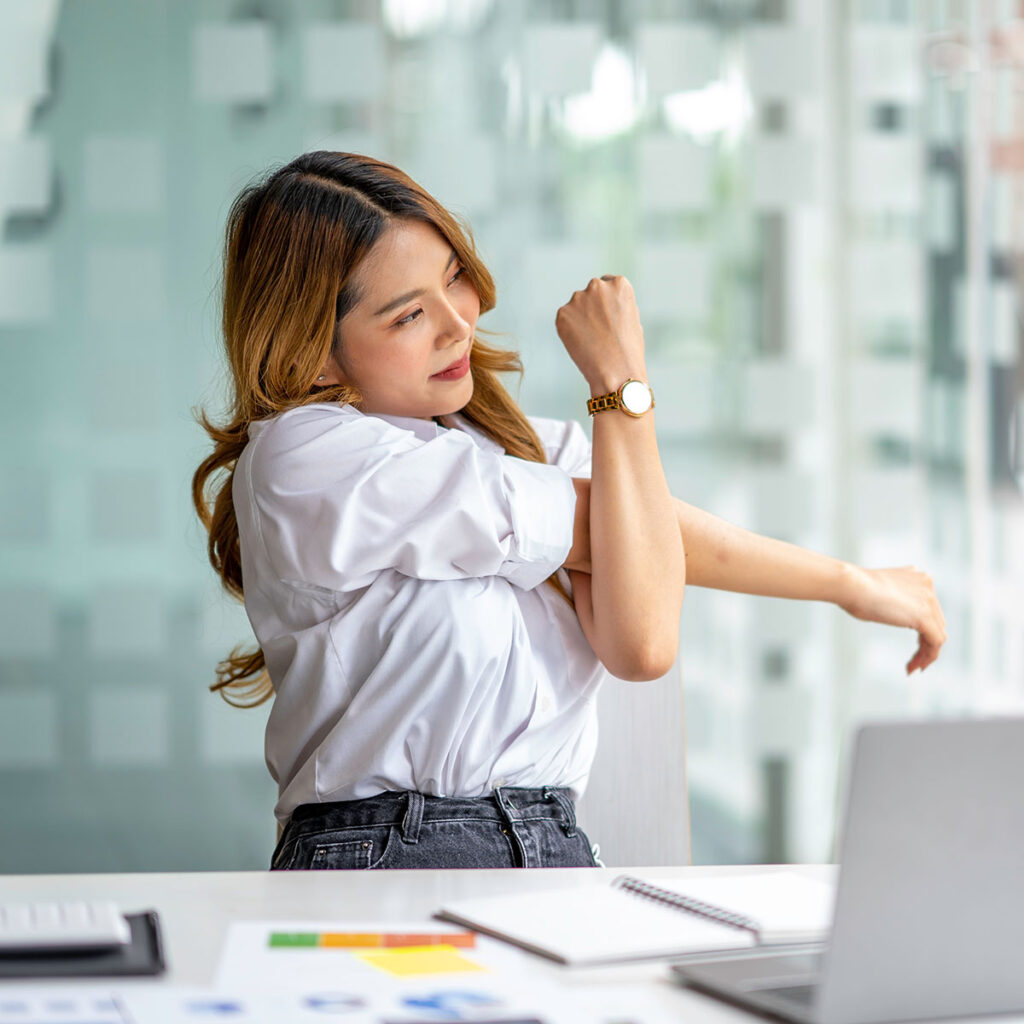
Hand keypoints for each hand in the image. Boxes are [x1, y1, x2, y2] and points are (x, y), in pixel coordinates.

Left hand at [554, 275, 645, 392]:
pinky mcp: (563, 313)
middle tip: (598, 332)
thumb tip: (603, 302)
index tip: (607, 317)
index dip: (607, 303)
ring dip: (580, 318)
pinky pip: (564, 320)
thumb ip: (617, 305)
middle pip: (591, 292)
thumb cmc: (629, 351)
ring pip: (576, 306)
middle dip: (592, 307)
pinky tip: (581, 344)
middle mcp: (598, 285)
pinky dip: (569, 331)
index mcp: (619, 284)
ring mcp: (578, 298)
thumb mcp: (632, 319)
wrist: (616, 371)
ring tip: (592, 341)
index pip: (608, 283)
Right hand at [838, 565, 947, 673]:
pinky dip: (927, 657)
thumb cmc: (855, 590)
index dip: (924, 630)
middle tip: (913, 661)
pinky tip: (914, 666)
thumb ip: (894, 600)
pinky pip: (935, 642)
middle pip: (937, 623)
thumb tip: (891, 611)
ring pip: (938, 634)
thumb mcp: (880, 592)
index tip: (913, 645)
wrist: (851, 586)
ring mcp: (928, 600)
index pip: (930, 609)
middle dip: (925, 644)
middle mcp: (928, 586)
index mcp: (918, 578)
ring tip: (913, 667)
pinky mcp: (924, 616)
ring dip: (926, 654)